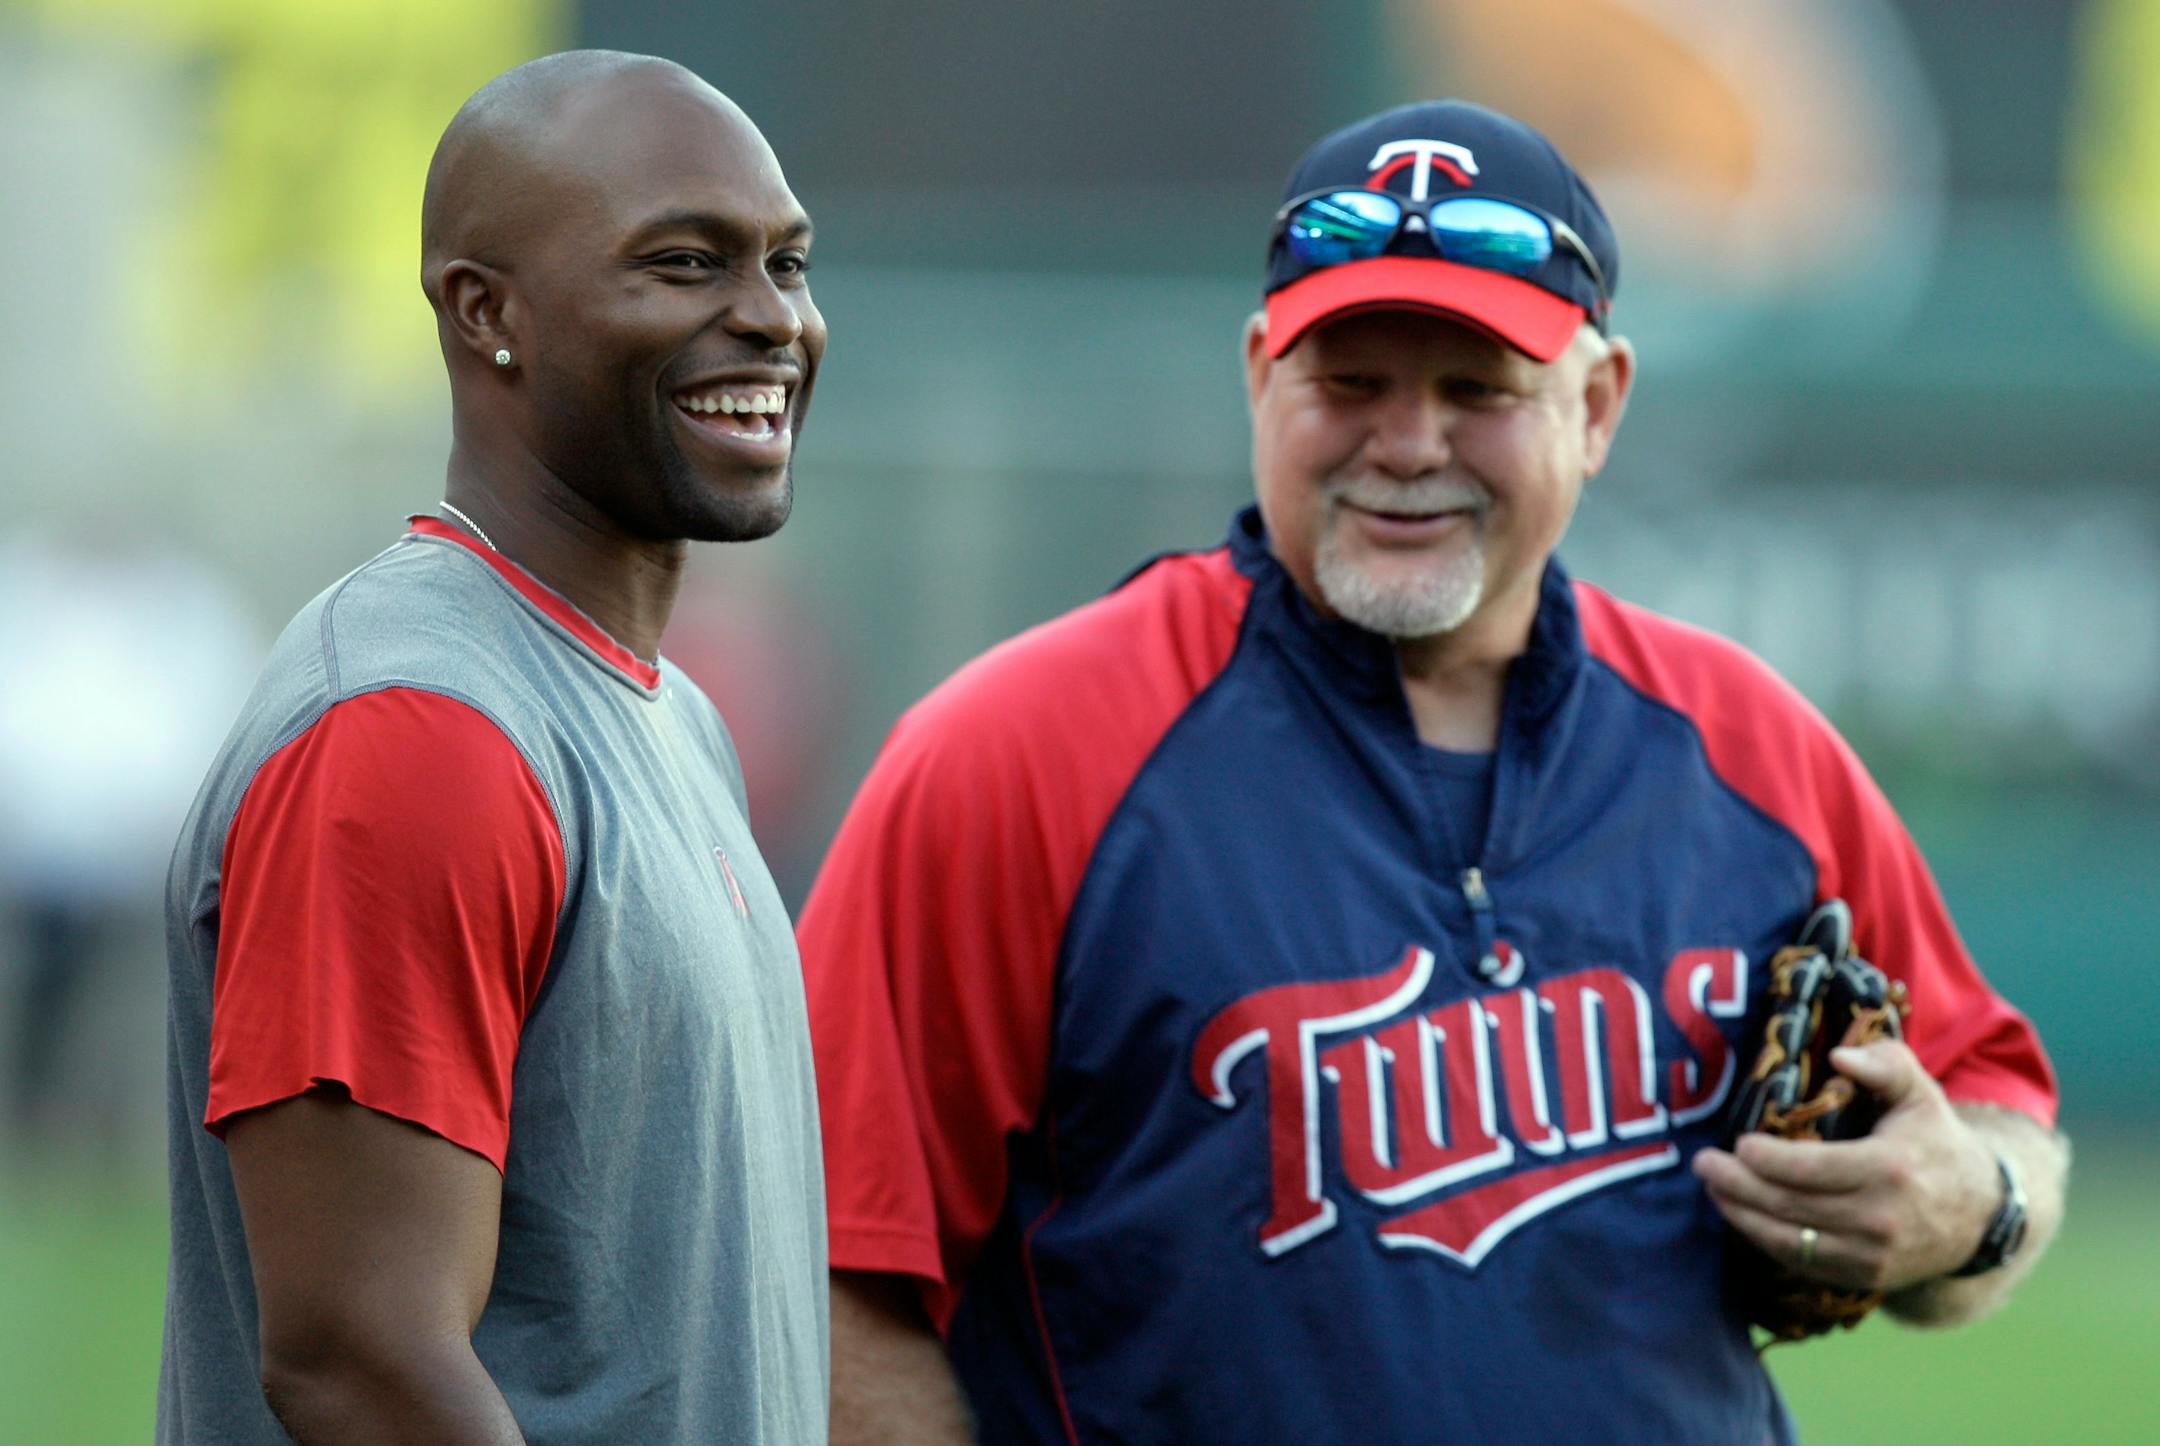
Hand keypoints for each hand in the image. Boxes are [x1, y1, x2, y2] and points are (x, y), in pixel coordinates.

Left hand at [1691, 1040, 1999, 1292]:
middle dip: (1738, 1186)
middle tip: (1703, 1164)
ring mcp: (1872, 1256)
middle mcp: (1881, 1219)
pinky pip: (1804, 1263)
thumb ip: (1884, 1063)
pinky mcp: (1864, 1278)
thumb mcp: (1920, 1092)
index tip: (1738, 1142)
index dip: (1768, 1160)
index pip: (1813, 1169)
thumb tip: (1838, 1056)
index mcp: (1890, 1169)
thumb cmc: (1934, 1141)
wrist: (1978, 1215)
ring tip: (1713, 1189)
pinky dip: (1767, 1241)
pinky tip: (1743, 1216)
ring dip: (1742, 1216)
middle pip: (1791, 1207)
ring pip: (1791, 1242)